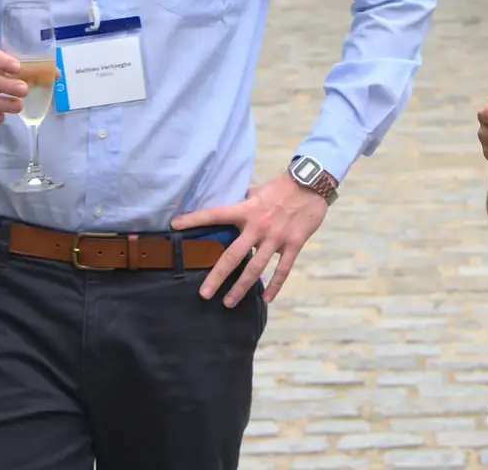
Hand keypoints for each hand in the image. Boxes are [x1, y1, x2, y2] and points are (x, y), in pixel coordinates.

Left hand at [171, 173, 328, 307]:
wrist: (312, 183)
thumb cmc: (283, 185)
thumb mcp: (258, 188)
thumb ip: (244, 199)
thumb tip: (232, 201)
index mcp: (247, 210)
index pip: (215, 214)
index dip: (194, 219)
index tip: (175, 225)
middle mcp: (258, 226)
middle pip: (233, 256)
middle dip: (217, 276)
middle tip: (204, 294)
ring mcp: (276, 237)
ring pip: (256, 268)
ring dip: (242, 287)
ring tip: (229, 302)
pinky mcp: (293, 243)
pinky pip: (283, 269)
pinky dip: (275, 285)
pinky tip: (266, 298)